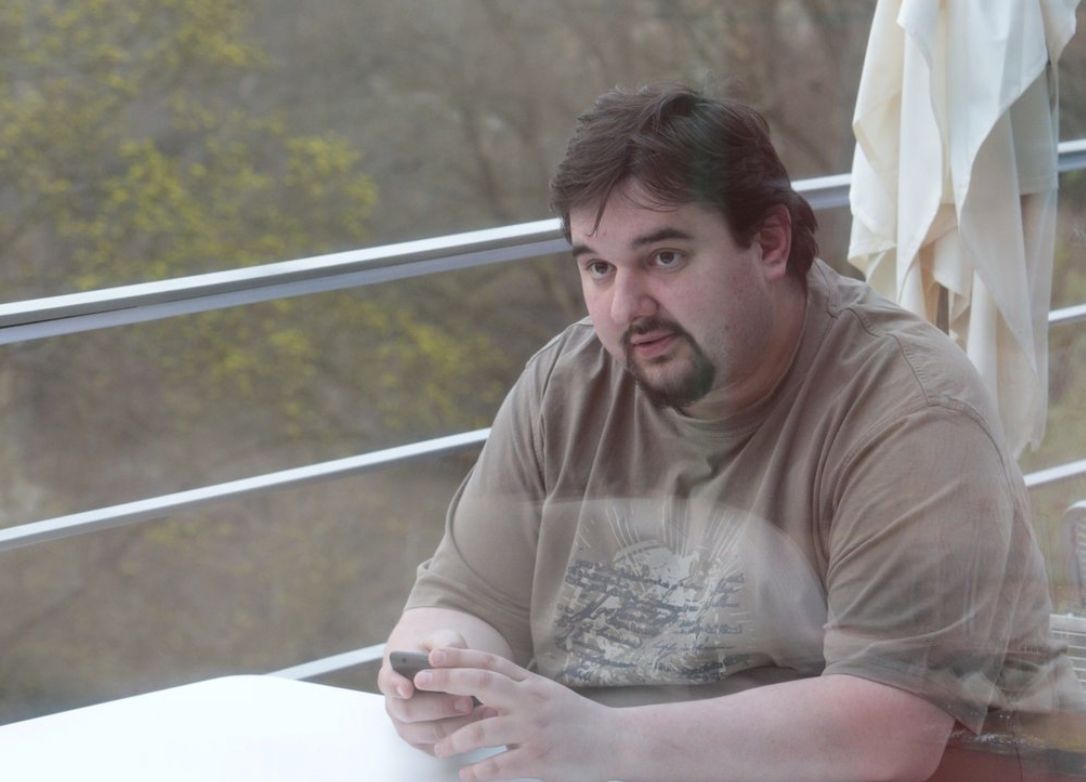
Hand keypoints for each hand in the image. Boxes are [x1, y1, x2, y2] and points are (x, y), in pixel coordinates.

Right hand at [378, 630, 489, 754]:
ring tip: (478, 713)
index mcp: (393, 676)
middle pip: (409, 711)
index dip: (395, 686)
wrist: (445, 672)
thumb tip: (440, 656)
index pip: (387, 682)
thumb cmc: (440, 655)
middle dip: (438, 707)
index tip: (408, 688)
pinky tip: (479, 726)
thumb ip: (444, 645)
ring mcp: (408, 726)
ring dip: (453, 725)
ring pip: (426, 733)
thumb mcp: (443, 640)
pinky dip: (459, 738)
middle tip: (465, 702)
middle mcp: (396, 704)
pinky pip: (438, 747)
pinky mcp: (424, 743)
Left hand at [416, 647, 618, 781]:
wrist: (618, 742)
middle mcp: (532, 701)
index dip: (460, 657)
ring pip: (485, 728)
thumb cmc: (579, 720)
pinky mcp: (540, 759)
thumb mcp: (547, 697)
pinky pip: (501, 766)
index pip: (491, 663)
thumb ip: (515, 694)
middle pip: (483, 683)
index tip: (433, 655)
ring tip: (439, 747)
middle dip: (448, 681)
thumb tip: (477, 696)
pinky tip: (466, 775)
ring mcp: (536, 730)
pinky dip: (479, 771)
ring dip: (456, 738)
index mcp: (532, 684)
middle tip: (421, 683)